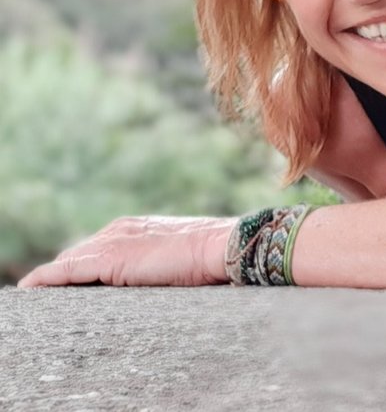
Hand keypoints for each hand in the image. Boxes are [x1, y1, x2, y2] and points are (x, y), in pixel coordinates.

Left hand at [17, 215, 236, 287]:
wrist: (219, 246)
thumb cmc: (208, 254)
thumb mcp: (177, 254)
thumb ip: (157, 260)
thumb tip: (160, 275)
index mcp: (136, 226)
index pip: (97, 247)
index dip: (80, 264)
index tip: (68, 281)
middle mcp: (120, 228)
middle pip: (78, 253)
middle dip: (62, 272)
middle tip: (46, 293)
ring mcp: (113, 242)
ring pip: (69, 262)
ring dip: (51, 279)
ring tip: (34, 294)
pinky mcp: (109, 259)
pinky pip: (65, 272)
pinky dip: (45, 280)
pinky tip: (30, 290)